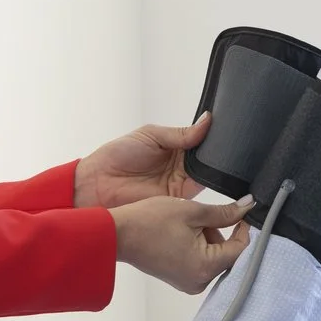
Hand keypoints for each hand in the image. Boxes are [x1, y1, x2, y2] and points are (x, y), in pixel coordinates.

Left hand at [76, 114, 213, 209]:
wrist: (98, 182)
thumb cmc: (117, 156)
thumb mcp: (151, 135)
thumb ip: (180, 133)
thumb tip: (206, 121)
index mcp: (175, 147)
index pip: (200, 142)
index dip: (211, 136)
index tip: (221, 129)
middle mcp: (180, 166)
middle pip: (206, 159)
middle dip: (213, 152)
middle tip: (217, 144)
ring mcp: (180, 183)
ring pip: (206, 174)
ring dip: (209, 166)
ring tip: (210, 156)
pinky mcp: (177, 199)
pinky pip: (197, 192)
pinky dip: (203, 182)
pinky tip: (204, 172)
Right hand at [112, 194, 251, 293]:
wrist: (117, 234)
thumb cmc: (148, 222)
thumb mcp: (192, 211)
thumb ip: (224, 212)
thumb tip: (247, 207)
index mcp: (205, 267)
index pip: (240, 249)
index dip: (243, 227)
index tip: (240, 211)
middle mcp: (199, 282)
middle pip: (226, 254)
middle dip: (220, 232)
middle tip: (202, 215)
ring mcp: (188, 283)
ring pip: (213, 256)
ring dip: (208, 237)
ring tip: (187, 223)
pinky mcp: (179, 279)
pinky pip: (199, 261)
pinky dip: (197, 245)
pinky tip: (182, 232)